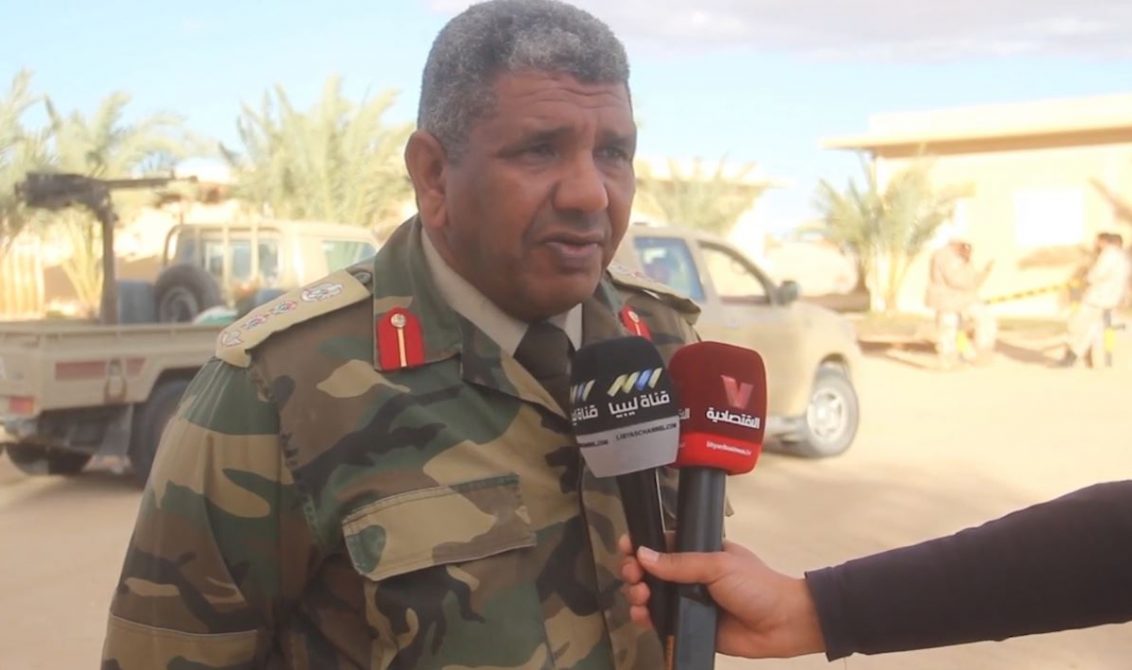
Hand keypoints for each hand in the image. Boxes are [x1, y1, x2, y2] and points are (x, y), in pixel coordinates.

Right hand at [618, 535, 824, 658]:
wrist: (782, 624)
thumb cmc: (755, 586)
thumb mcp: (718, 565)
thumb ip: (680, 563)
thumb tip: (642, 554)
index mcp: (698, 553)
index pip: (662, 544)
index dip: (640, 544)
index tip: (625, 547)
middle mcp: (688, 576)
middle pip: (649, 570)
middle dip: (634, 571)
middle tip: (632, 575)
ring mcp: (687, 601)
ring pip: (651, 596)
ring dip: (637, 594)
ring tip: (640, 596)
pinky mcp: (688, 625)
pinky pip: (660, 621)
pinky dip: (646, 618)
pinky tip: (642, 616)